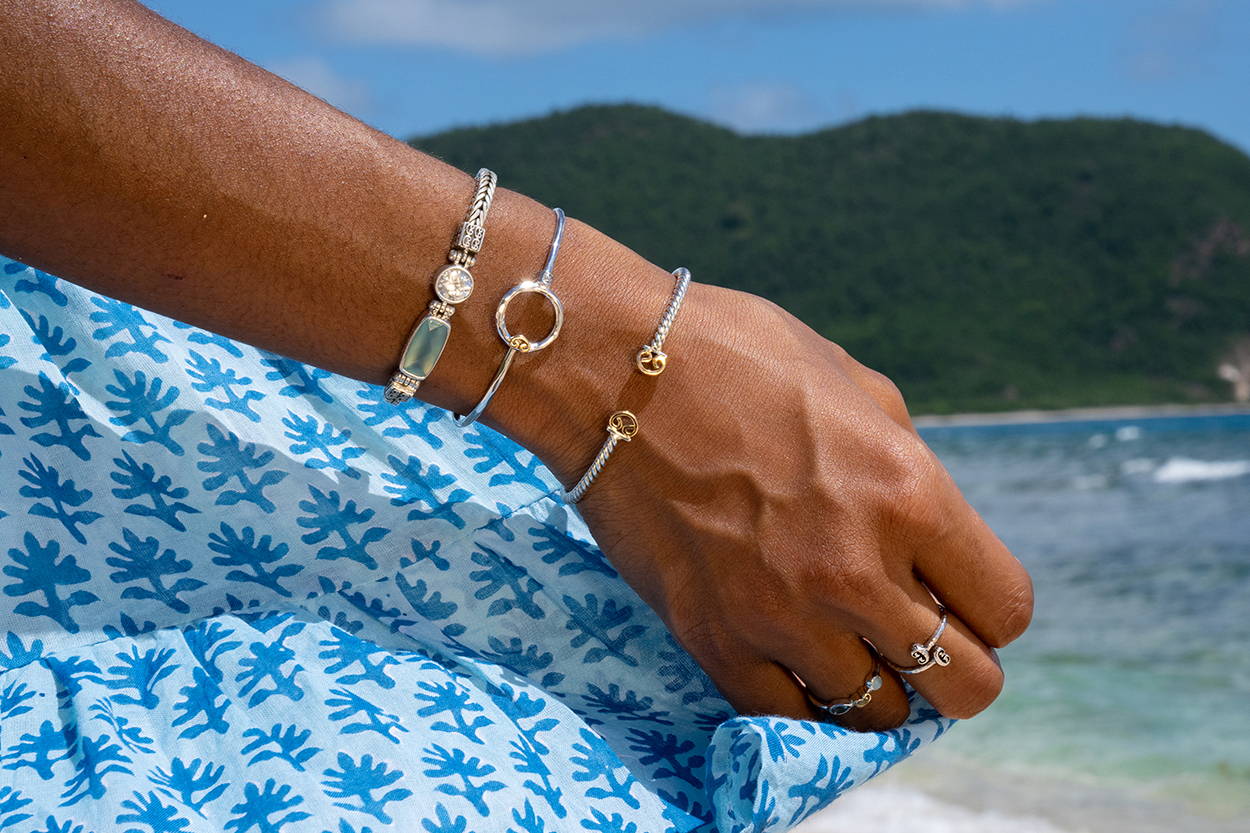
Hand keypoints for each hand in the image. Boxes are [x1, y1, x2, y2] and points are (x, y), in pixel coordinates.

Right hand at [573, 283, 1033, 729]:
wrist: (611, 370)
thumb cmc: (736, 356)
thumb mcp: (855, 383)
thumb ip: (909, 462)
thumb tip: (928, 529)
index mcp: (908, 492)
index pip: (1006, 609)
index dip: (989, 610)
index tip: (955, 598)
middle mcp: (858, 569)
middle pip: (964, 686)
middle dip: (955, 669)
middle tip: (914, 639)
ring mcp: (782, 615)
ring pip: (877, 713)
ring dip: (872, 683)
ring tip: (843, 644)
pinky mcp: (714, 641)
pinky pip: (787, 720)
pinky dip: (801, 701)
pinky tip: (791, 662)